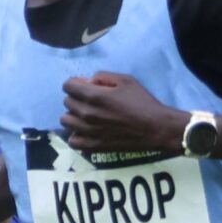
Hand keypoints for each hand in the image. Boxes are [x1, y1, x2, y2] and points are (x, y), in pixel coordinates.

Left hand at [61, 72, 181, 154]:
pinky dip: (76, 134)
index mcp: (94, 96)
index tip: (85, 86)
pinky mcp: (93, 146)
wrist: (155, 128)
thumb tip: (88, 81)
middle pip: (67, 102)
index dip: (75, 83)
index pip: (67, 86)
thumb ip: (103, 76)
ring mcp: (88, 132)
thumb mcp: (126, 80)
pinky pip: (72, 141)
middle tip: (91, 100)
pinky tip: (86, 131)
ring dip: (73, 115)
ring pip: (65, 120)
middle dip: (76, 98)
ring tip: (86, 116)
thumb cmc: (142, 102)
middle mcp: (87, 114)